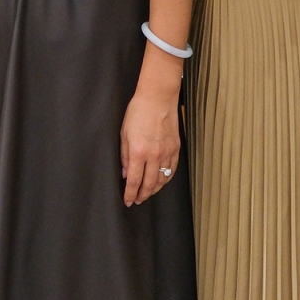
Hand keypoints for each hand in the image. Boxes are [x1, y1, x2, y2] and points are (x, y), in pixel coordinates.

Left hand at [120, 75, 180, 206]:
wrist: (158, 98)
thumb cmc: (138, 112)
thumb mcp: (124, 134)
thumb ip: (124, 156)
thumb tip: (125, 173)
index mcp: (138, 152)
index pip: (134, 181)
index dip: (130, 194)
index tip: (128, 200)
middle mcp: (154, 155)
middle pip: (149, 184)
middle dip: (142, 195)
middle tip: (137, 200)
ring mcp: (167, 152)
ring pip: (162, 180)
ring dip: (154, 189)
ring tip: (147, 193)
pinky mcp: (176, 148)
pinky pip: (172, 170)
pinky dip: (166, 179)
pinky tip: (161, 181)